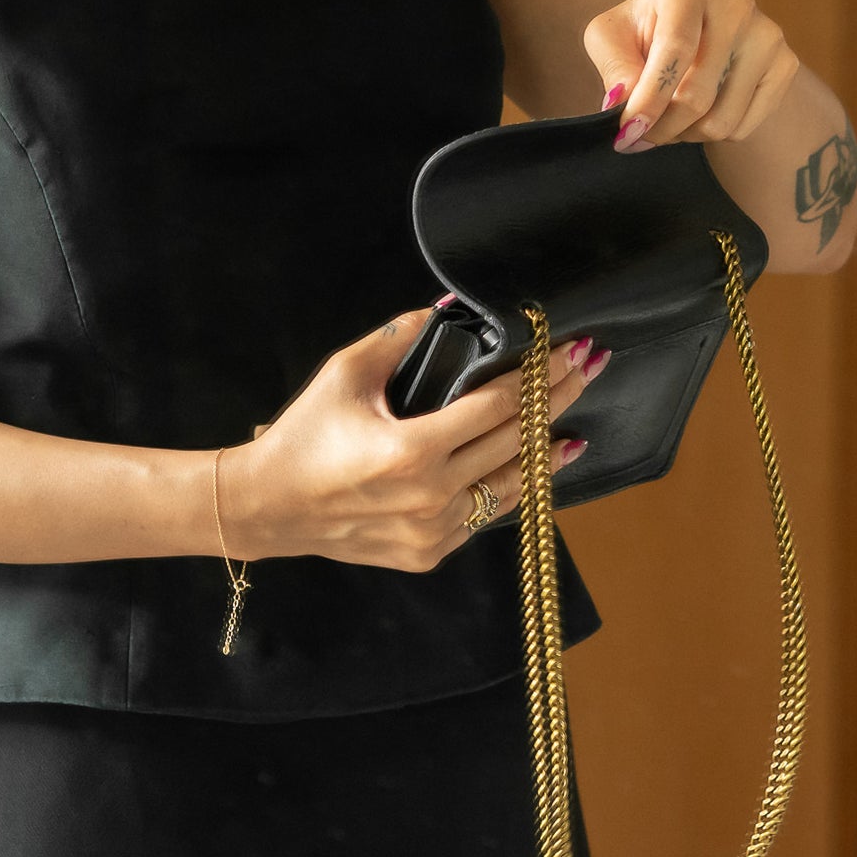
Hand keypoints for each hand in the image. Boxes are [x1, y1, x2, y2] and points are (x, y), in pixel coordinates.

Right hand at [222, 310, 608, 570]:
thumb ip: (400, 335)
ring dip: (547, 453)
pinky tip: (533, 468)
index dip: (540, 376)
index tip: (570, 351)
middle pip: (517, 442)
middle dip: (556, 401)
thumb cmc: (304, 435)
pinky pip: (485, 514)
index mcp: (412, 450)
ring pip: (511, 487)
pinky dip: (511, 487)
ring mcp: (435, 531)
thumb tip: (449, 305)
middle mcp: (432, 496)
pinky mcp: (431, 551)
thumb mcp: (345, 373)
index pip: (498, 407)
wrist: (268, 509)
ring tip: (575, 427)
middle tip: (588, 369)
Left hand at [585, 0, 801, 150]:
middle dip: (661, 128)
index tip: (628, 132)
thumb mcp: (609, 37)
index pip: (675, 51)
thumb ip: (614, 66)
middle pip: (698, 95)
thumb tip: (626, 102)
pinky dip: (713, 135)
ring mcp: (768, 36)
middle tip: (639, 137)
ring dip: (685, 135)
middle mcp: (737, 6)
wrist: (688, 25)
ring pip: (722, 120)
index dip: (650, 98)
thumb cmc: (643, 29)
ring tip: (667, 121)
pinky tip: (699, 114)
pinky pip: (744, 128)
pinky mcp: (785, 65)